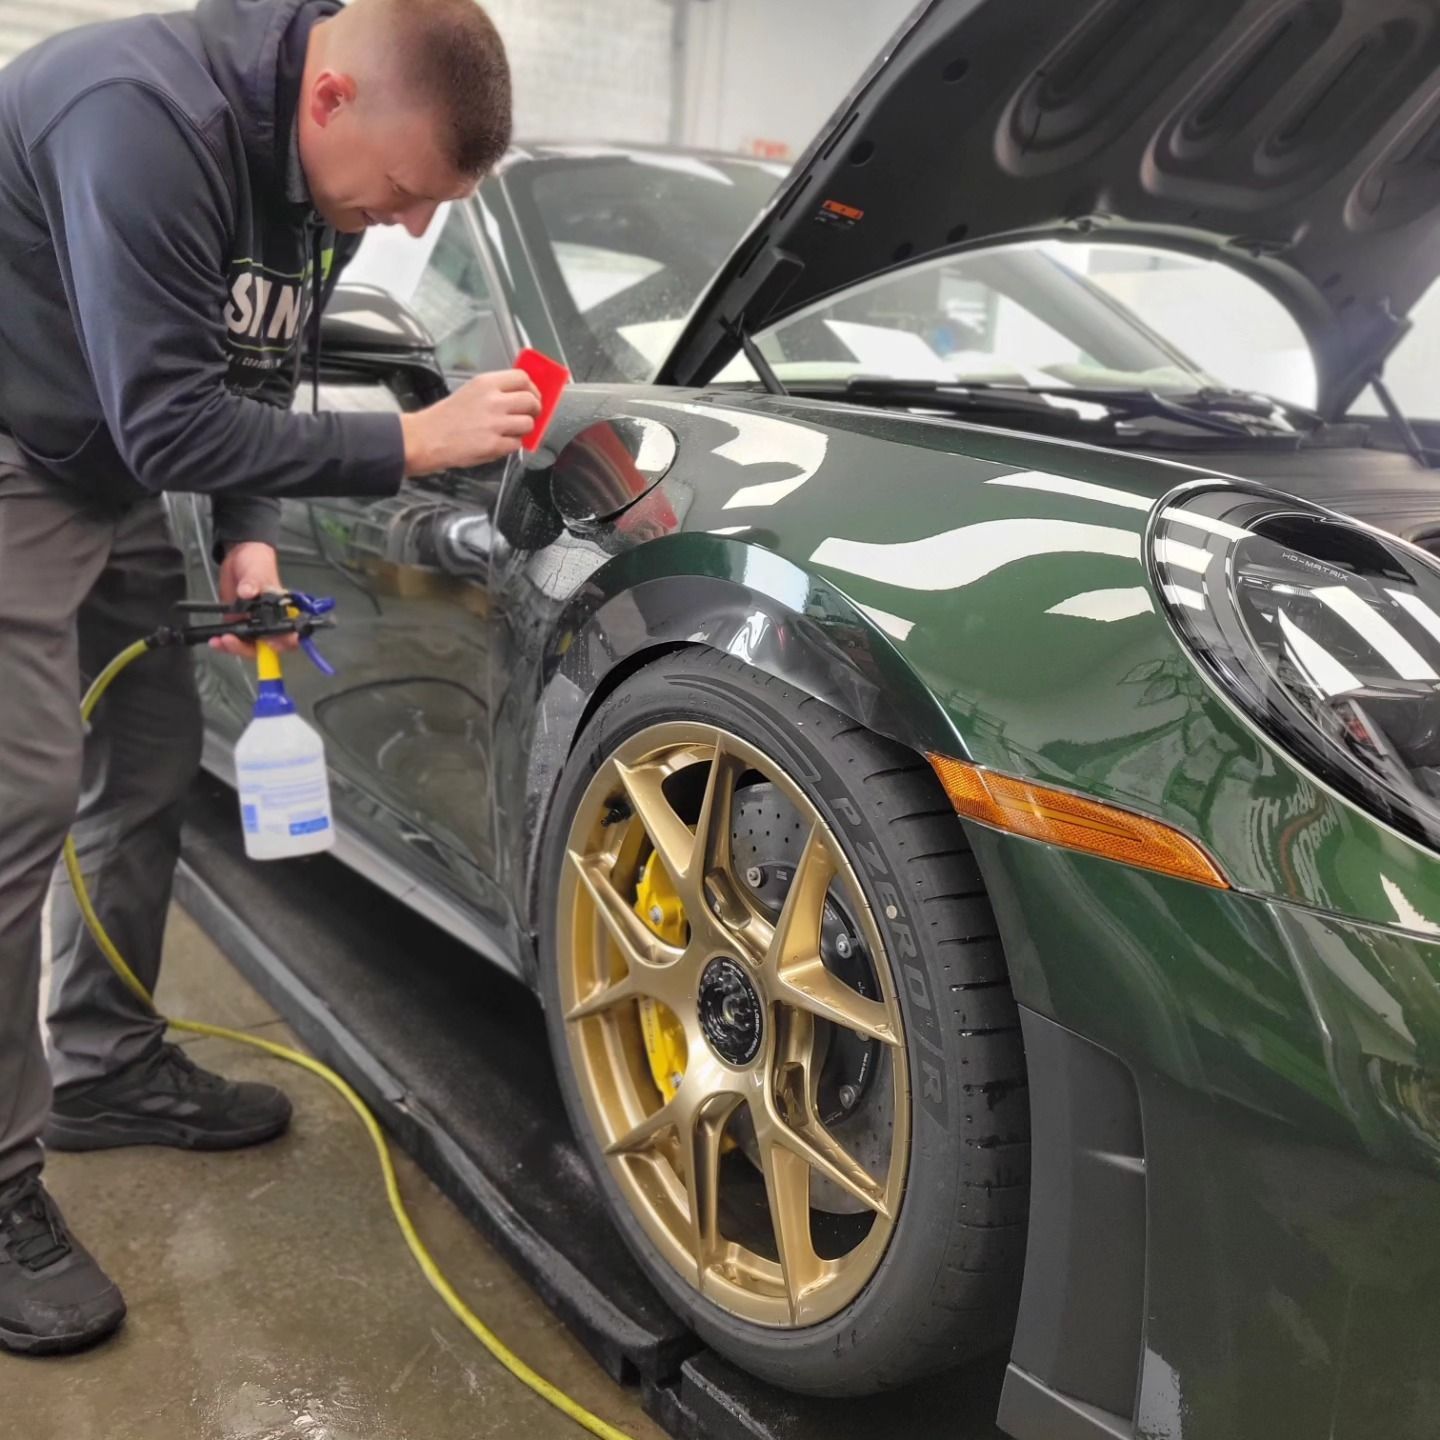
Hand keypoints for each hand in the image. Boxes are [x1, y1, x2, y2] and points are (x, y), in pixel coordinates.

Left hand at [212, 541, 297, 659]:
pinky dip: (224, 642)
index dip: (282, 643)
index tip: (269, 643)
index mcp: (283, 612)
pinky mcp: (237, 622)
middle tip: (231, 640)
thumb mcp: (257, 570)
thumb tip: (247, 593)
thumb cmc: (257, 562)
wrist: (239, 556)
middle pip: (266, 647)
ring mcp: (253, 624)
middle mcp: (269, 622)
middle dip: (248, 648)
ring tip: (219, 641)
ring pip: (249, 646)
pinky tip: (214, 640)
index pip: (289, 635)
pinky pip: (234, 638)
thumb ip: (253, 582)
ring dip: (234, 647)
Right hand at [400, 369, 542, 475]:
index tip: (533, 395)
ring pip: (528, 424)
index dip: (533, 388)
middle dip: (535, 409)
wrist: (427, 438)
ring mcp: (495, 424)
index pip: (523, 378)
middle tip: (529, 415)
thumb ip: (495, 391)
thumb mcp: (470, 392)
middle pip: (531, 400)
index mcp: (486, 384)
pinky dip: (512, 445)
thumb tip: (520, 394)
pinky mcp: (494, 445)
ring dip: (524, 429)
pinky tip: (500, 442)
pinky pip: (517, 444)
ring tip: (512, 430)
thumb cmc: (445, 417)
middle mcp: (493, 401)